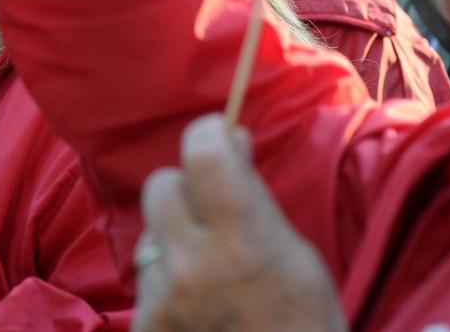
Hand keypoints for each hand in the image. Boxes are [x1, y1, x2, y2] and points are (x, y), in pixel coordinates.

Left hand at [134, 116, 345, 331]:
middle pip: (161, 185)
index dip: (209, 136)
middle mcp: (193, 264)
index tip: (219, 141)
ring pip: (150, 234)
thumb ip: (253, 195)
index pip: (201, 150)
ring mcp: (163, 298)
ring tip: (211, 277)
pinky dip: (166, 284)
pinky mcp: (144, 325)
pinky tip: (197, 307)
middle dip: (185, 191)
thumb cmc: (304, 323)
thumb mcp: (296, 253)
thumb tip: (229, 136)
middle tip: (213, 215)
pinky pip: (146, 279)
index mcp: (243, 239)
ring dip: (174, 243)